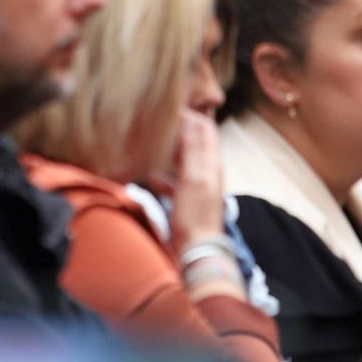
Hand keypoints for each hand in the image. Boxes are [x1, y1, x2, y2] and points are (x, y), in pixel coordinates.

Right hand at [161, 111, 226, 255]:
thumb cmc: (195, 214)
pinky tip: (149, 177)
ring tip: (151, 146)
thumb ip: (192, 150)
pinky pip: (176, 182)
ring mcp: (199, 187)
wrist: (197, 251)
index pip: (206, 129)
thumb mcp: (193, 178)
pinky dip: (164, 176)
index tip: (170, 110)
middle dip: (179, 132)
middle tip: (158, 126)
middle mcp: (209, 172)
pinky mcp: (189, 201)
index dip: (191, 116)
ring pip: (185, 161)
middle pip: (196, 142)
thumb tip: (189, 120)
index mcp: (212, 163)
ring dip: (170, 152)